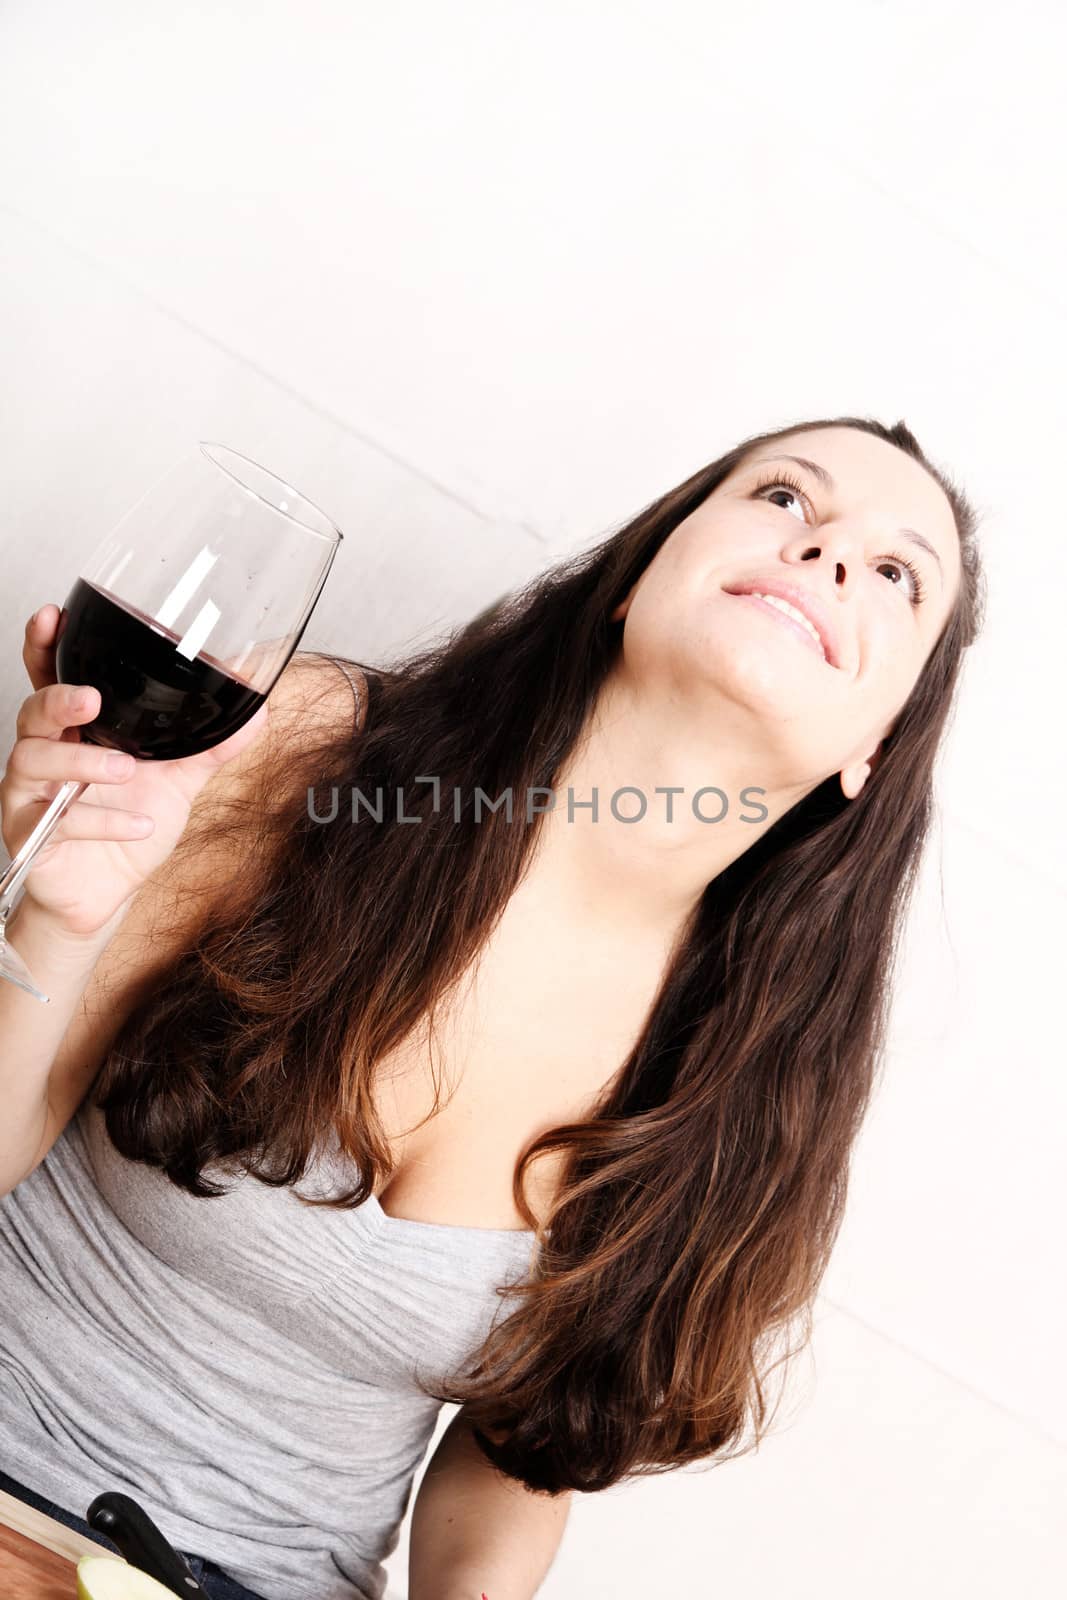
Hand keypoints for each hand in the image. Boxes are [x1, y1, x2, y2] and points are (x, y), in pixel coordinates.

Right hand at [0, 603, 270, 937]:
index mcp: (76, 729)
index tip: (52, 616)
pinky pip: (56, 822)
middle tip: (91, 701)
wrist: (108, 894)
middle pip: (32, 711)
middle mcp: (45, 752)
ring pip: (34, 761)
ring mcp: (30, 794)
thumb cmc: (129, 824)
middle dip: (57, 699)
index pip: (49, 675)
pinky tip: (138, 826)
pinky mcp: (30, 835)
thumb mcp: (177, 780)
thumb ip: (211, 746)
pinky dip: (102, 822)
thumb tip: (259, 711)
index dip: (43, 645)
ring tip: (125, 769)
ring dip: (82, 763)